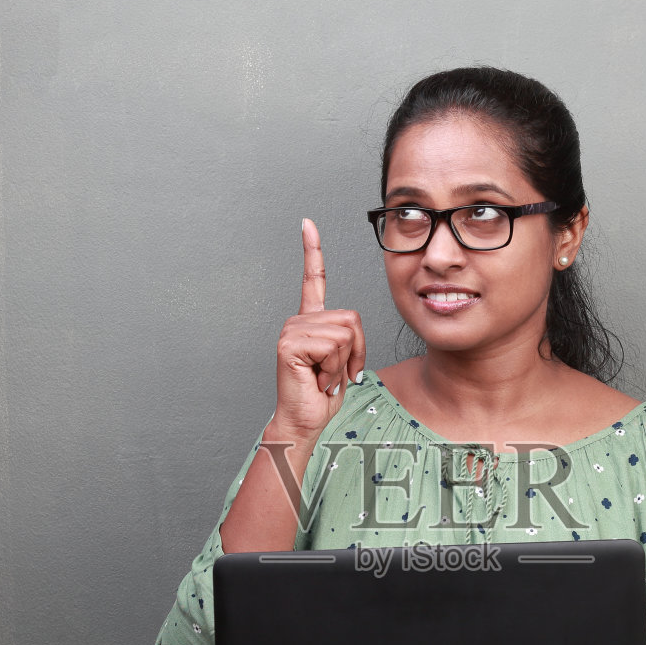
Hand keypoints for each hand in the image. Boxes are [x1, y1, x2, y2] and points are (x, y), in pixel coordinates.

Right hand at [268, 219, 366, 443]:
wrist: (305, 420)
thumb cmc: (323, 394)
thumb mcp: (345, 360)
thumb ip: (350, 338)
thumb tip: (351, 330)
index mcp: (311, 321)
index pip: (313, 280)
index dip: (312, 251)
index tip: (307, 224)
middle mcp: (299, 321)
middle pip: (351, 318)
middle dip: (355, 351)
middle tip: (335, 372)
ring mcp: (291, 330)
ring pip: (345, 334)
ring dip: (343, 363)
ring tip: (323, 376)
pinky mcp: (290, 344)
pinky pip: (333, 346)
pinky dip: (334, 368)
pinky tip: (316, 378)